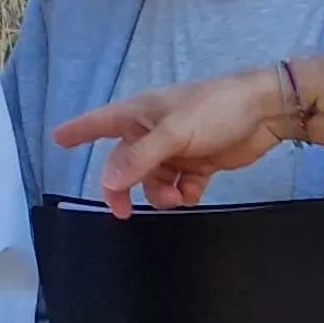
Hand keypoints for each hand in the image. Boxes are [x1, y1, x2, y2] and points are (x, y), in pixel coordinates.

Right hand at [55, 67, 289, 213]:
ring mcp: (176, 149)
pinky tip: (193, 193)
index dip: (78, 132)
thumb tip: (108, 183)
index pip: (99, 123)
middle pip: (124, 165)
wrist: (266, 113)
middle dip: (124, 188)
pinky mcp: (198, 164)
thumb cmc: (215, 109)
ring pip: (152, 181)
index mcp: (140, 115)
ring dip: (160, 194)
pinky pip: (180, 187)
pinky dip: (184, 194)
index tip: (57, 141)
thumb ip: (140, 159)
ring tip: (178, 198)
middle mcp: (153, 132)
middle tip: (123, 213)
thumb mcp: (173, 133)